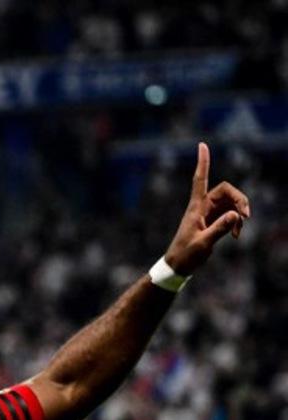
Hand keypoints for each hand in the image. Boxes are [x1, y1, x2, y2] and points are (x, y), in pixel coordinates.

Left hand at [163, 142, 250, 274]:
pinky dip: (237, 223)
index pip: (199, 180)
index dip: (203, 163)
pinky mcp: (213, 221)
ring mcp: (209, 214)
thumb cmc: (185, 255)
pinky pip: (231, 215)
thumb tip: (236, 215)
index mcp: (195, 208)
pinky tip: (237, 235)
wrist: (178, 267)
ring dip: (240, 213)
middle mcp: (202, 207)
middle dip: (240, 199)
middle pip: (226, 190)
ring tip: (240, 231)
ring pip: (231, 203)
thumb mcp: (203, 243)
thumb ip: (220, 229)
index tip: (202, 145)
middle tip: (247, 215)